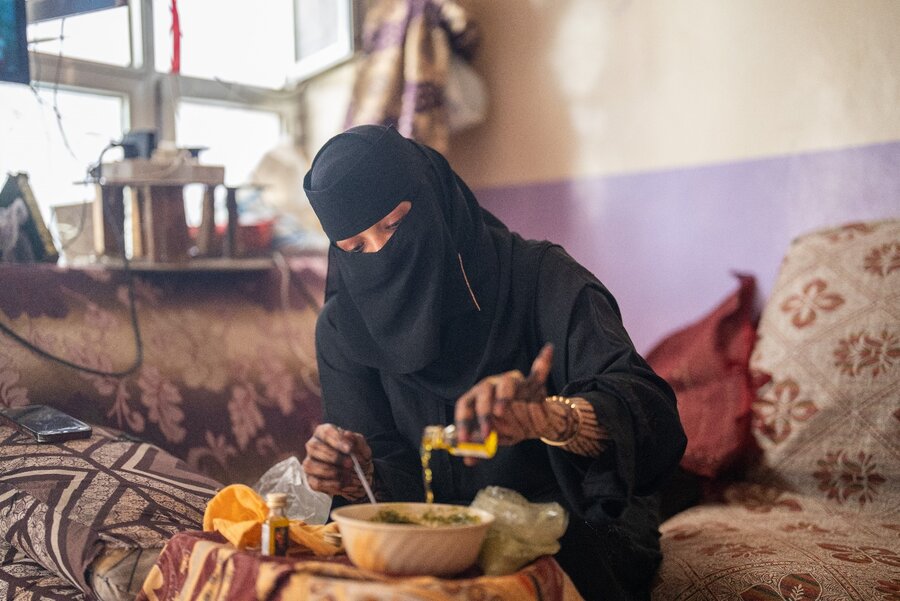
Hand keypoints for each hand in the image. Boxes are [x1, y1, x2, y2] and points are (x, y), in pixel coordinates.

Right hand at [302, 423, 373, 500]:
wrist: (356, 472)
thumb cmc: (354, 454)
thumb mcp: (360, 445)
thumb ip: (357, 440)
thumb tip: (347, 435)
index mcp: (323, 432)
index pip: (325, 432)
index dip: (337, 440)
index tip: (349, 449)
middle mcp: (313, 446)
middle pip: (314, 447)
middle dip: (333, 457)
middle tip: (350, 464)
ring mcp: (309, 463)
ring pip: (310, 465)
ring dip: (331, 472)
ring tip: (348, 475)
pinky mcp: (311, 479)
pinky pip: (316, 483)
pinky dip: (331, 485)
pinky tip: (343, 483)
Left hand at [454, 343, 555, 464]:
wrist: (533, 423)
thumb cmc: (508, 426)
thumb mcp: (494, 439)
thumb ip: (481, 448)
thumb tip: (468, 460)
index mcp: (478, 397)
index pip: (465, 404)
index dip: (462, 421)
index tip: (463, 439)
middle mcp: (492, 385)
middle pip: (483, 391)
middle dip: (482, 413)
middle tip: (485, 433)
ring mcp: (512, 382)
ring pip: (506, 383)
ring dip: (502, 397)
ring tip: (499, 411)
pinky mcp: (532, 383)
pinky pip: (538, 372)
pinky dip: (543, 362)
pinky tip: (548, 350)